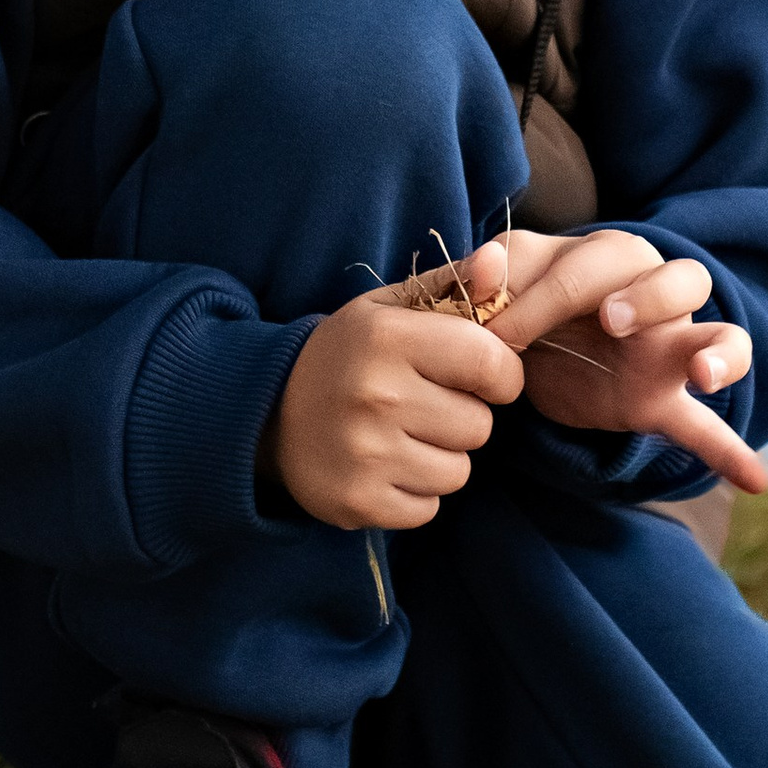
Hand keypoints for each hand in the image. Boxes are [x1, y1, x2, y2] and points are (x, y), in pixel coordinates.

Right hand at [262, 253, 523, 530]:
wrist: (266, 411)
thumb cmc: (347, 355)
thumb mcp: (388, 308)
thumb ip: (452, 283)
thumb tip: (501, 260)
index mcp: (388, 339)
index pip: (492, 365)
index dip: (499, 373)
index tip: (478, 374)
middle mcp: (377, 396)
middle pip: (480, 426)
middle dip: (461, 416)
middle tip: (422, 405)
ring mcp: (366, 455)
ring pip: (458, 471)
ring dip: (439, 457)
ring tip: (400, 435)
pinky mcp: (358, 502)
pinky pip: (429, 508)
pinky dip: (415, 492)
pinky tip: (384, 465)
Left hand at [489, 226, 767, 495]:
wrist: (527, 351)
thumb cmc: (518, 303)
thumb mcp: (496, 285)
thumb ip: (487, 275)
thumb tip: (483, 266)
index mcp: (609, 255)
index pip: (589, 265)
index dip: (542, 298)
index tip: (496, 335)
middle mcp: (653, 294)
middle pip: (681, 280)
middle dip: (649, 297)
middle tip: (611, 320)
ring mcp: (667, 352)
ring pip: (722, 337)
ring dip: (718, 352)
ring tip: (703, 375)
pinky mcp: (663, 403)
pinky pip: (706, 428)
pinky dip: (730, 453)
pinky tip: (756, 480)